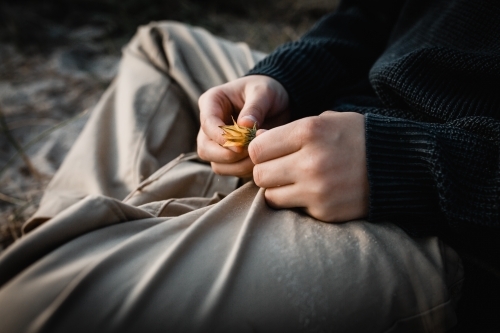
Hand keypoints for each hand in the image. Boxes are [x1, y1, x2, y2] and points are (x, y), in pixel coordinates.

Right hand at [197, 75, 289, 176]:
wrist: (277, 102)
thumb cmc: (267, 90)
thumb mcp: (263, 92)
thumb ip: (254, 108)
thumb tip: (245, 126)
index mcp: (212, 102)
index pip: (207, 124)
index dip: (221, 138)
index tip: (240, 145)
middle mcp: (210, 125)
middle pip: (205, 149)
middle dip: (228, 155)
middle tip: (252, 152)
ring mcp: (217, 143)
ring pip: (217, 164)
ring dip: (239, 165)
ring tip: (260, 154)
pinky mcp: (229, 156)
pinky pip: (231, 170)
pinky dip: (246, 169)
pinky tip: (261, 159)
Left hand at [249, 111, 368, 221]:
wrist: (400, 164)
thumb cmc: (357, 137)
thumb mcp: (325, 120)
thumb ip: (288, 131)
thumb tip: (256, 141)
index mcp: (308, 132)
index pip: (257, 149)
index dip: (259, 151)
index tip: (269, 152)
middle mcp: (310, 162)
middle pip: (259, 174)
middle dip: (265, 171)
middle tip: (280, 168)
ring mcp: (318, 190)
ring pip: (271, 196)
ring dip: (278, 189)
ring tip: (295, 181)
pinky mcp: (325, 211)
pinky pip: (293, 209)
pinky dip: (298, 202)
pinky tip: (314, 191)